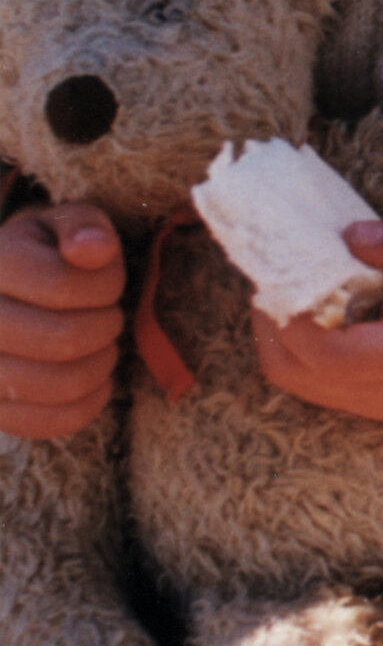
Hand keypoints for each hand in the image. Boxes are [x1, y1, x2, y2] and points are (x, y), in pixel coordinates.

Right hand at [0, 201, 126, 437]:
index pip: (61, 285)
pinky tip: (95, 379)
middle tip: (108, 317)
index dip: (105, 285)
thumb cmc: (43, 255)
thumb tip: (95, 249)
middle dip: (106, 326)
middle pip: (65, 339)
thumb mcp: (60, 224)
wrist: (3, 295)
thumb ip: (83, 226)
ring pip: (63, 384)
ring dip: (101, 364)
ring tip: (101, 345)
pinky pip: (55, 421)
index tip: (108, 284)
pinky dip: (90, 402)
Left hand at [252, 219, 382, 423]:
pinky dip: (301, 349)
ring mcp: (382, 405)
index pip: (326, 353)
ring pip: (298, 383)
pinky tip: (321, 308)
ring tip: (291, 282)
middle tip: (271, 265)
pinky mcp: (380, 405)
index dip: (287, 313)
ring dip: (280, 335)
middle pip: (292, 373)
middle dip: (266, 320)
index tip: (279, 263)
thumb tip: (350, 233)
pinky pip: (318, 385)